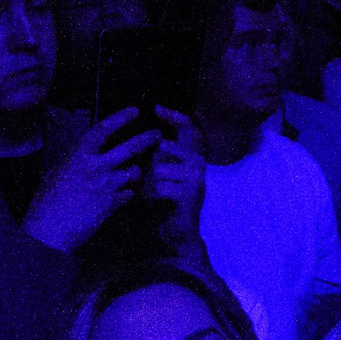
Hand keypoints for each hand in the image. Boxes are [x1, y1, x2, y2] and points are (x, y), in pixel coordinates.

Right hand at [23, 110, 159, 254]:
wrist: (49, 231)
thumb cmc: (45, 203)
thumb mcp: (56, 174)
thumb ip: (75, 163)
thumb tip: (83, 157)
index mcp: (79, 156)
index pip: (103, 129)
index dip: (120, 118)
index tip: (135, 111)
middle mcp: (97, 167)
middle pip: (129, 148)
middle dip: (146, 139)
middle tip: (157, 134)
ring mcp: (107, 186)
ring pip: (133, 173)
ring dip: (135, 173)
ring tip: (131, 174)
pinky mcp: (112, 205)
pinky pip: (128, 195)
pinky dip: (126, 194)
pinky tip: (121, 197)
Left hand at [144, 109, 205, 244]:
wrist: (178, 232)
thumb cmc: (166, 200)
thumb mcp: (162, 173)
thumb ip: (158, 155)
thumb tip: (143, 136)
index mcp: (192, 154)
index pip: (188, 126)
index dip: (173, 114)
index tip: (156, 107)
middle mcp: (198, 162)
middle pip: (165, 147)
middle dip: (148, 163)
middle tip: (143, 176)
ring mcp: (196, 176)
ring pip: (158, 168)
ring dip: (147, 183)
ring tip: (147, 192)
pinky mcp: (190, 192)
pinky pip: (160, 186)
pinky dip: (150, 195)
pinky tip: (151, 201)